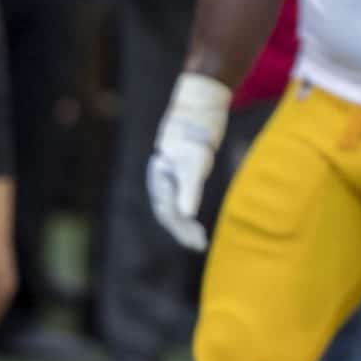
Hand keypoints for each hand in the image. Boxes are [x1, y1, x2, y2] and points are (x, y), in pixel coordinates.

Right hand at [146, 73, 230, 251]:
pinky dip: (185, 213)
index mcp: (162, 181)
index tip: (197, 243)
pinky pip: (176, 199)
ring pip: (171, 208)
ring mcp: (166, 177)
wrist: (194, 114)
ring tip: (199, 239)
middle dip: (183, 231)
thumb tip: (187, 214)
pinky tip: (193, 221)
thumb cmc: (194, 139)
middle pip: (168, 213)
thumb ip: (189, 190)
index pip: (169, 213)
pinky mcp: (175, 174)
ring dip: (183, 225)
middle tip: (199, 245)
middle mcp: (160, 181)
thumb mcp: (194, 165)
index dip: (182, 230)